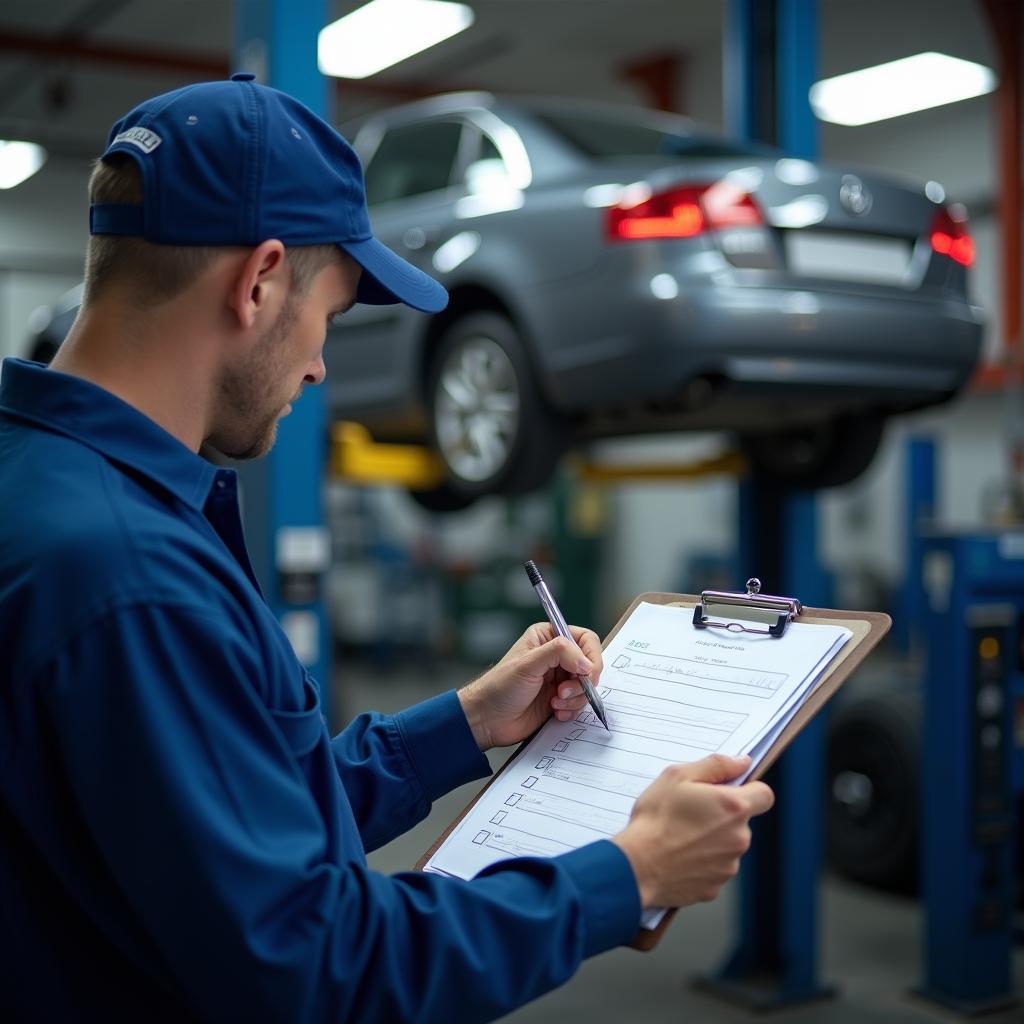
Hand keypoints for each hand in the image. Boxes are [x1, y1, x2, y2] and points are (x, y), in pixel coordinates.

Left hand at [457, 622, 602, 749]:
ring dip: (575, 698)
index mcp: (548, 638)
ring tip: (554, 702)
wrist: (488, 719)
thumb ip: (559, 653)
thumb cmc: (499, 687)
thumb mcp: (528, 664)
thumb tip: (586, 662)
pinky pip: (580, 704)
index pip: (585, 639)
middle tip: (563, 691)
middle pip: (590, 665)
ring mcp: (559, 679)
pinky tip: (555, 712)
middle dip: (582, 682)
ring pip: (587, 687)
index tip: (585, 673)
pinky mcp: (560, 700)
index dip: (590, 656)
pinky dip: (571, 710)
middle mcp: (557, 657)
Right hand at [611, 754, 773, 909]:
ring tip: (680, 835)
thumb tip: (741, 762)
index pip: (765, 795)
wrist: (637, 866)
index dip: (750, 790)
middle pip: (742, 822)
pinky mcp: (715, 887)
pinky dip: (701, 862)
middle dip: (722, 816)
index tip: (730, 790)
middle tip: (691, 812)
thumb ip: (716, 765)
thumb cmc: (655, 819)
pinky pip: (714, 868)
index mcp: (734, 807)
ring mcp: (728, 866)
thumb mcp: (678, 776)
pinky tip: (679, 855)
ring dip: (712, 839)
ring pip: (727, 846)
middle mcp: (739, 838)